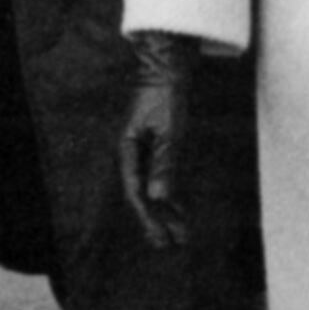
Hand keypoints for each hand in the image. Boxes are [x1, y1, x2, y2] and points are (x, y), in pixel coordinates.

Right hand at [117, 32, 199, 250]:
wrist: (168, 63)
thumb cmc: (167, 94)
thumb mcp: (168, 130)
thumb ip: (163, 163)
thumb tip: (158, 197)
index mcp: (128, 150)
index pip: (136, 193)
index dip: (148, 219)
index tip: (162, 238)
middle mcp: (131, 153)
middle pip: (142, 196)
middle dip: (157, 222)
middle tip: (172, 246)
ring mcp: (142, 149)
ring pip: (152, 188)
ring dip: (165, 212)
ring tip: (180, 235)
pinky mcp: (155, 144)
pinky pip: (160, 176)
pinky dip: (170, 194)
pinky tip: (179, 208)